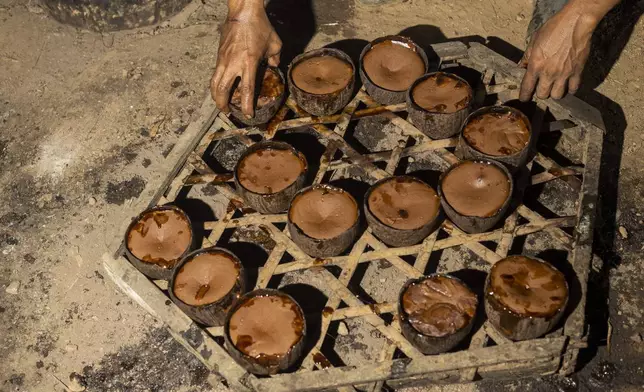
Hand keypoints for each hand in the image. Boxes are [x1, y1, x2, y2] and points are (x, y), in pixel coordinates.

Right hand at [211, 1, 281, 116]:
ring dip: (216, 97)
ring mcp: (223, 59)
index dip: (247, 105)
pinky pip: (215, 74)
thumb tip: (273, 67)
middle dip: (223, 104)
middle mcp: (233, 63)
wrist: (243, 11)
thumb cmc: (260, 26)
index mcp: (249, 62)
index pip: (247, 90)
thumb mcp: (275, 44)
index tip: (248, 115)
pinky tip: (220, 88)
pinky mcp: (219, 55)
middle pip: (222, 90)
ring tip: (221, 104)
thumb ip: (274, 59)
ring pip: (214, 83)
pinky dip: (215, 85)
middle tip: (228, 112)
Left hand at [519, 6, 597, 100]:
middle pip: (542, 95)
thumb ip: (527, 56)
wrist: (575, 23)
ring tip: (555, 87)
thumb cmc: (553, 28)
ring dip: (555, 93)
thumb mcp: (534, 40)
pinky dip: (571, 89)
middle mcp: (549, 73)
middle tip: (541, 88)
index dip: (524, 96)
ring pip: (557, 95)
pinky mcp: (577, 71)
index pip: (527, 87)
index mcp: (535, 65)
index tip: (524, 98)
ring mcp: (564, 74)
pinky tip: (568, 85)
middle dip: (540, 93)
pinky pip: (573, 88)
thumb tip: (522, 67)